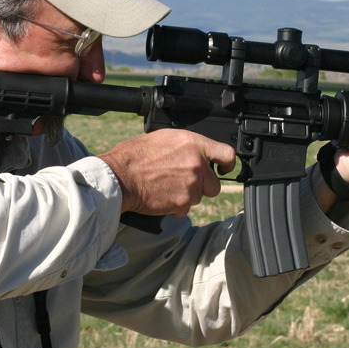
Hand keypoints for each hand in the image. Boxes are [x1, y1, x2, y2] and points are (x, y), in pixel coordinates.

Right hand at [99, 129, 236, 216]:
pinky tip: (162, 196)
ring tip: (166, 187)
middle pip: (214, 184)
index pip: (226, 154)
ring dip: (187, 196)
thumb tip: (195, 152)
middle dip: (202, 186)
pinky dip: (176, 206)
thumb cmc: (134, 156)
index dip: (228, 164)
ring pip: (199, 197)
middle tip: (184, 182)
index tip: (225, 168)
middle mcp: (196, 164)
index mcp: (192, 144)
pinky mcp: (183, 203)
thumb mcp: (163, 138)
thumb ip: (185, 147)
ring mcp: (191, 185)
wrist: (120, 177)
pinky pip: (186, 209)